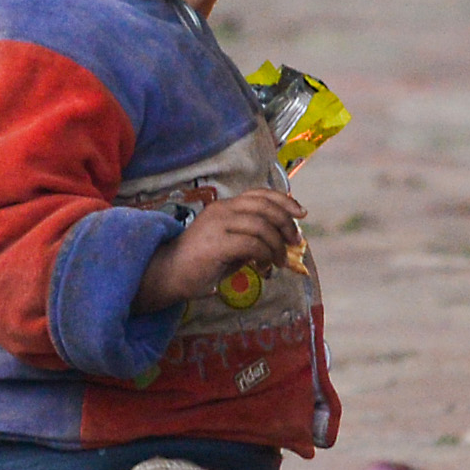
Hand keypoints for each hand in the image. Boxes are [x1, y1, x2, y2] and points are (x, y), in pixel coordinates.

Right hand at [137, 185, 303, 309]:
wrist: (168, 274)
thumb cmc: (199, 263)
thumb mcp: (231, 246)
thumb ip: (253, 239)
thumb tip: (282, 243)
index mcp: (225, 206)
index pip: (260, 194)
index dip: (285, 201)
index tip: (301, 214)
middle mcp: (222, 209)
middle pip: (266, 206)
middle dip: (286, 224)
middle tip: (294, 242)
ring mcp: (218, 224)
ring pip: (262, 225)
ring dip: (277, 245)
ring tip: (277, 262)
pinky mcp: (217, 243)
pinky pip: (252, 244)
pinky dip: (265, 256)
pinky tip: (264, 268)